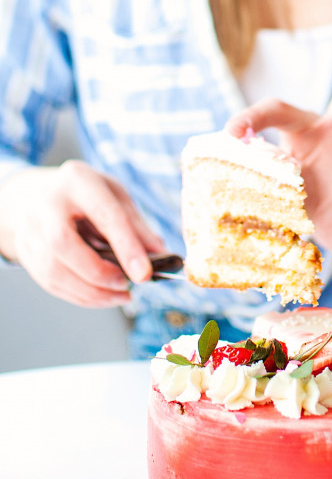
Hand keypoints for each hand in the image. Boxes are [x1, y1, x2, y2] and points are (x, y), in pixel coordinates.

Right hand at [0, 161, 165, 306]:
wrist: (36, 192)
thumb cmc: (83, 193)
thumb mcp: (114, 194)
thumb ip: (136, 223)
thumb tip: (158, 251)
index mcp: (77, 181)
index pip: (104, 214)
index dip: (126, 246)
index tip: (144, 273)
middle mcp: (47, 203)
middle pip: (63, 244)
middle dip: (99, 272)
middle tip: (126, 285)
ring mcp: (30, 229)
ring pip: (53, 270)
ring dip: (90, 292)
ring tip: (120, 296)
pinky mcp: (25, 252)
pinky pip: (49, 283)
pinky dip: (78, 296)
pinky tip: (101, 296)